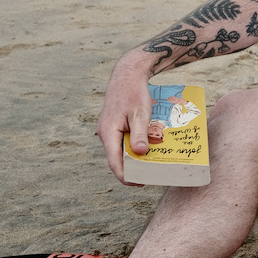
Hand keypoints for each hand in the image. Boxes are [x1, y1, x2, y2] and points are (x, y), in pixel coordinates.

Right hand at [96, 55, 154, 183]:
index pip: (114, 163)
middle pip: (117, 158)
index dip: (126, 176)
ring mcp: (109, 130)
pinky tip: (149, 145)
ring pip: (121, 150)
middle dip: (133, 168)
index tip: (140, 183)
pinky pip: (124, 140)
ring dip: (134, 156)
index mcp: (108, 133)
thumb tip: (140, 153)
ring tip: (152, 161)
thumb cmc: (133, 92)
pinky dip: (135, 145)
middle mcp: (106, 134)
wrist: (127, 74)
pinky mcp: (115, 125)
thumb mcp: (140, 113)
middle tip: (150, 174)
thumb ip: (140, 133)